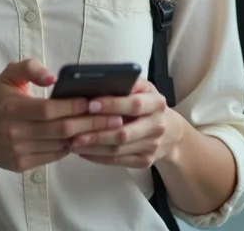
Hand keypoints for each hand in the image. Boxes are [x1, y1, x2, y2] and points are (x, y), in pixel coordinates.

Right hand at [0, 59, 124, 173]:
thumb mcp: (8, 75)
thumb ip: (31, 68)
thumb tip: (54, 77)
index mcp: (12, 107)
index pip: (49, 110)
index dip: (73, 107)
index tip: (93, 101)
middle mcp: (15, 131)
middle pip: (60, 130)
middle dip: (91, 124)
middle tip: (115, 118)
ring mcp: (19, 151)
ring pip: (60, 146)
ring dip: (85, 137)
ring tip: (108, 130)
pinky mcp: (22, 164)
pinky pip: (53, 156)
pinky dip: (70, 148)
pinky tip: (85, 139)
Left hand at [69, 79, 183, 167]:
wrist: (171, 132)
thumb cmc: (147, 104)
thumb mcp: (143, 88)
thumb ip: (127, 83)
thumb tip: (99, 81)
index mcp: (156, 103)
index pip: (134, 104)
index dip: (112, 105)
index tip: (90, 104)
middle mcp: (157, 125)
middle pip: (124, 132)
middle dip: (97, 132)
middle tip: (73, 131)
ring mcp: (152, 146)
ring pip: (118, 149)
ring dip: (93, 147)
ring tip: (72, 142)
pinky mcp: (145, 161)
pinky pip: (118, 161)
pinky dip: (98, 157)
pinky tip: (83, 151)